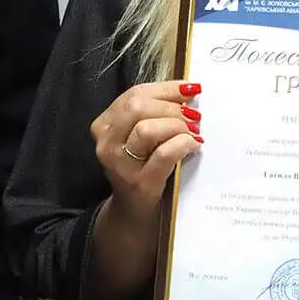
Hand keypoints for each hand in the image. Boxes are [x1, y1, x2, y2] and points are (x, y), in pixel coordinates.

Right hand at [90, 80, 201, 216]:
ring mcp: (120, 164)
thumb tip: (187, 92)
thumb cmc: (142, 167)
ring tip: (194, 131)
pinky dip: (183, 144)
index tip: (191, 88)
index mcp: (104, 125)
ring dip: (177, 125)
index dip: (166, 88)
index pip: (134, 94)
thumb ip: (153, 113)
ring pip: (147, 129)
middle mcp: (106, 143)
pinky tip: (193, 145)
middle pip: (138, 107)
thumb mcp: (138, 137)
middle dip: (171, 107)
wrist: (133, 211)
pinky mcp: (139, 182)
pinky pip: (164, 153)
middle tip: (193, 115)